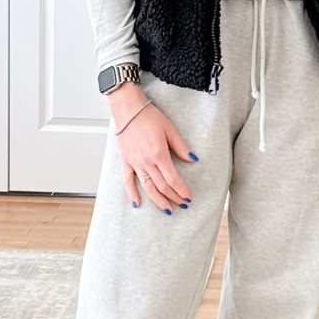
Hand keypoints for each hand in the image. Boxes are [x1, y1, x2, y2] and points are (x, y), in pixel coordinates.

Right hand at [108, 85, 195, 212]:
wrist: (128, 110)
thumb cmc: (149, 117)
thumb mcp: (170, 130)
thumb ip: (181, 147)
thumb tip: (193, 159)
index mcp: (159, 154)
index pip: (173, 179)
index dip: (181, 190)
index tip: (188, 198)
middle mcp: (146, 162)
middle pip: (162, 186)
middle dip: (174, 197)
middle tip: (182, 205)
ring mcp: (135, 163)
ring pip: (148, 187)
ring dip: (158, 200)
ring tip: (167, 209)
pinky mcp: (125, 161)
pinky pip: (128, 181)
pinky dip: (132, 194)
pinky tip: (138, 203)